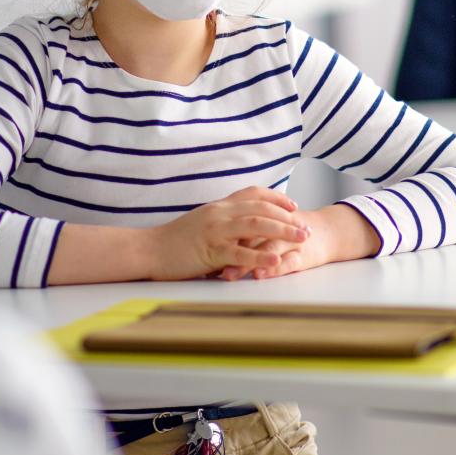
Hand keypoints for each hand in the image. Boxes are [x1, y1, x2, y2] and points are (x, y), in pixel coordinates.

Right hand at [144, 186, 309, 280]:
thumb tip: (241, 226)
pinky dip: (260, 256)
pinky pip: (240, 252)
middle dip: (287, 217)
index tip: (293, 204)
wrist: (148, 249)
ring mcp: (215, 230)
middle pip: (261, 209)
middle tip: (307, 227)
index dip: (275, 198)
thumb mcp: (201, 223)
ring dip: (282, 231)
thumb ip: (221, 221)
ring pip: (256, 225)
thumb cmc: (174, 241)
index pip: (253, 194)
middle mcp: (220, 213)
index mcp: (219, 206)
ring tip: (302, 238)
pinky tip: (276, 260)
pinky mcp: (210, 250)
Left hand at [218, 204, 380, 280]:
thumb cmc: (289, 232)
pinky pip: (287, 261)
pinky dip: (272, 268)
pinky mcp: (302, 254)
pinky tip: (260, 275)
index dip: (215, 238)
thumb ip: (242, 233)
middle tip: (204, 263)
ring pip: (265, 248)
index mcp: (260, 218)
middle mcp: (273, 227)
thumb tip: (207, 245)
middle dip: (226, 251)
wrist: (328, 231)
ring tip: (229, 274)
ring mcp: (288, 240)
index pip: (235, 225)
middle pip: (246, 235)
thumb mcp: (264, 229)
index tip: (195, 252)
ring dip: (246, 261)